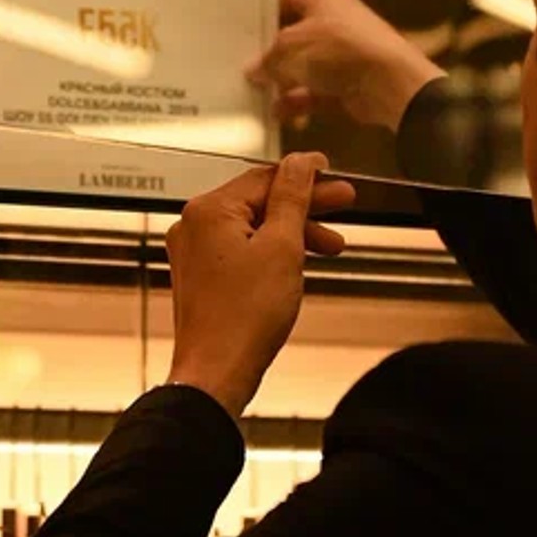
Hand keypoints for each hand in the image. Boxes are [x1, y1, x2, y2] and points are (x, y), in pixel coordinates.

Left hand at [164, 153, 355, 417]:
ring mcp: (194, 253)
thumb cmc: (244, 317)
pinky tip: (296, 263)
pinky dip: (271, 251)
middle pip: (258, 201)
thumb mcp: (283, 247)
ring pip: (252, 227)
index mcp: (209, 210)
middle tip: (341, 204)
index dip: (305, 176)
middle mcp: (194, 226)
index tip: (331, 174)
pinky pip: (241, 250)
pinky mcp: (201, 277)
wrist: (217, 373)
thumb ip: (293, 198)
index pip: (265, 178)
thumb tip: (300, 163)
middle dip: (304, 206)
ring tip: (331, 245)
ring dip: (292, 232)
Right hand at [245, 0, 443, 134]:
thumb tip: (254, 69)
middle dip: (271, 51)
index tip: (244, 23)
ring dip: (282, 80)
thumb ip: (269, 58)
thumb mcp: (291, 47)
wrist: (389, 83)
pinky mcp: (349, 83)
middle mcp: (335, 22)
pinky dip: (298, 101)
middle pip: (295, 33)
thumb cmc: (340, 49)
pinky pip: (316, 91)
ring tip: (256, 92)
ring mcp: (344, 54)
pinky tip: (278, 111)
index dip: (266, 6)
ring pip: (304, 65)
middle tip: (245, 63)